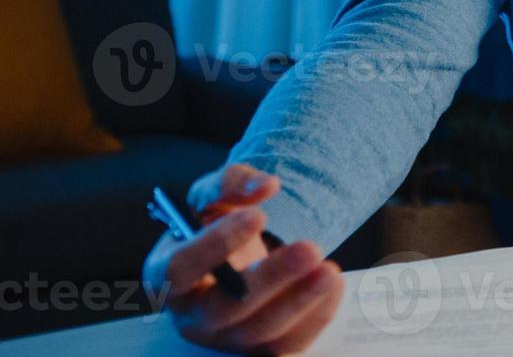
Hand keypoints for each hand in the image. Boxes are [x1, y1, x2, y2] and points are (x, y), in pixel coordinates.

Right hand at [142, 164, 343, 353]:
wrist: (236, 255)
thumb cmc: (217, 226)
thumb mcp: (213, 195)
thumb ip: (232, 182)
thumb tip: (265, 186)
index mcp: (168, 276)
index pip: (181, 269)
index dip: (216, 245)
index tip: (257, 216)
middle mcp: (193, 315)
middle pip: (225, 309)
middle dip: (270, 279)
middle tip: (309, 248)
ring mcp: (226, 338)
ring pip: (260, 331)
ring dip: (300, 302)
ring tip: (329, 270)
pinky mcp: (258, 349)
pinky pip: (287, 345)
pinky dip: (315, 316)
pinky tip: (333, 283)